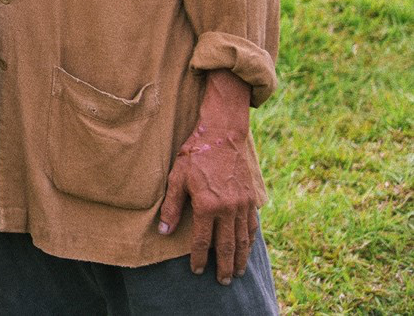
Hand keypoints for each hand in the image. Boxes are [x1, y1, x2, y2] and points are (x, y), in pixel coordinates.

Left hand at [158, 72, 258, 284]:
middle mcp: (228, 209)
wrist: (223, 135)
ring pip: (243, 239)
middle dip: (225, 266)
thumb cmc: (195, 155)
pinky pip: (252, 226)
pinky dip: (251, 241)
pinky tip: (248, 248)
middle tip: (223, 282)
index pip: (203, 241)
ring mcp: (243, 205)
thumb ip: (171, 205)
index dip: (199, 258)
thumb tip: (164, 230)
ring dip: (241, 258)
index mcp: (207, 206)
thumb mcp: (177, 177)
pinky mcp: (251, 199)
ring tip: (237, 272)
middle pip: (227, 246)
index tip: (197, 270)